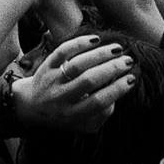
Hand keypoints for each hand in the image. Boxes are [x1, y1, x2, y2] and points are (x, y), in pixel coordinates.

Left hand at [14, 33, 137, 132]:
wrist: (31, 106)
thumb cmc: (66, 114)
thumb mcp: (84, 124)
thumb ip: (102, 114)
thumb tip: (117, 92)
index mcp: (72, 115)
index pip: (98, 102)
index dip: (117, 90)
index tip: (132, 78)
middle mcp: (61, 98)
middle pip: (88, 80)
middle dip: (111, 69)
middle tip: (128, 61)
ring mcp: (52, 81)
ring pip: (77, 64)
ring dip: (99, 54)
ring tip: (117, 49)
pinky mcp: (46, 66)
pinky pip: (62, 52)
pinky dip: (79, 43)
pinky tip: (96, 40)